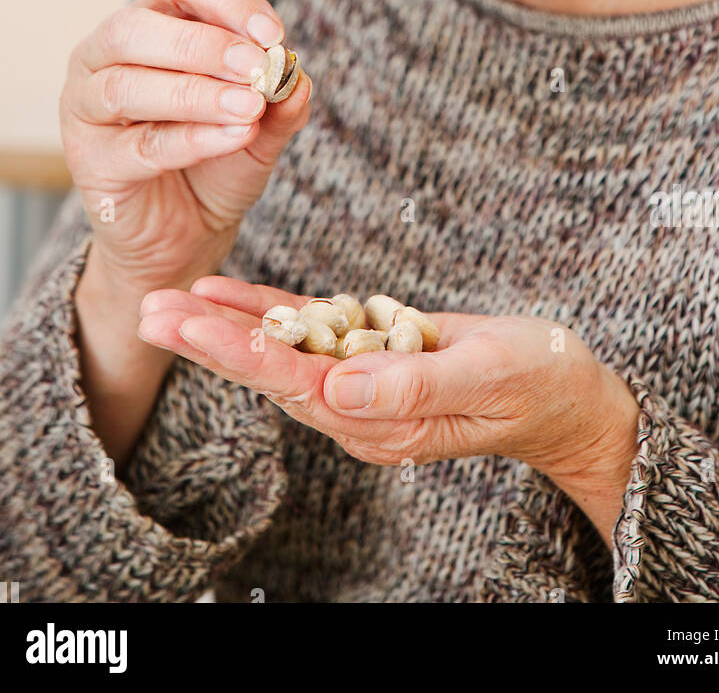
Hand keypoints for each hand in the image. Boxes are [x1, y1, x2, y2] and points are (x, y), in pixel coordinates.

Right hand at [61, 0, 312, 297]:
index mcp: (155, 21)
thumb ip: (279, 102)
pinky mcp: (88, 159)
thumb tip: (296, 77)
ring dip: (196, 94)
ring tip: (249, 109)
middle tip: (256, 69)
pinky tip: (233, 137)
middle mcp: (107, 53)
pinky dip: (191, 139)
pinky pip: (137, 144)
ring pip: (127, 84)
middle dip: (204, 45)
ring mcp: (88, 105)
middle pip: (137, 26)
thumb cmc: (220, 161)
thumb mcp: (262, 127)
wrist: (189, 233)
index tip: (273, 34)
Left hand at [138, 276, 639, 543]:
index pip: (296, 384)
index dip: (241, 351)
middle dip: (209, 341)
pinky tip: (230, 296)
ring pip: (281, 352)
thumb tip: (336, 391)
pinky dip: (269, 314)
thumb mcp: (488, 376)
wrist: (569, 394)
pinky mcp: (373, 361)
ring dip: (225, 326)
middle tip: (149, 310)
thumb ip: (414, 384)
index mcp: (382, 422)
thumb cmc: (539, 380)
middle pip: (272, 371)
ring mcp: (364, 389)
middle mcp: (360, 413)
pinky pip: (312, 336)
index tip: (190, 324)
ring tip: (169, 300)